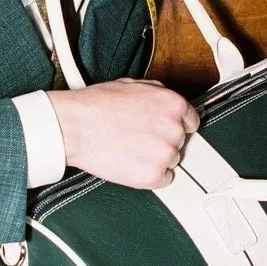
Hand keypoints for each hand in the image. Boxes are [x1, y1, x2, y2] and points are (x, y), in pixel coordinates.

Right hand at [47, 78, 199, 187]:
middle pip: (180, 141)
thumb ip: (157, 93)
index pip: (191, 121)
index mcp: (174, 104)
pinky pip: (163, 180)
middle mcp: (174, 129)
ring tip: (131, 148)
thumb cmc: (97, 105)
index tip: (164, 128)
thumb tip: (166, 103)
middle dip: (162, 140)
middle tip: (139, 136)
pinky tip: (132, 162)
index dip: (175, 124)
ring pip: (171, 160)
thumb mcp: (133, 85)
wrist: (75, 126)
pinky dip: (150, 175)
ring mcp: (165, 154)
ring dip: (156, 157)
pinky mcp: (152, 176)